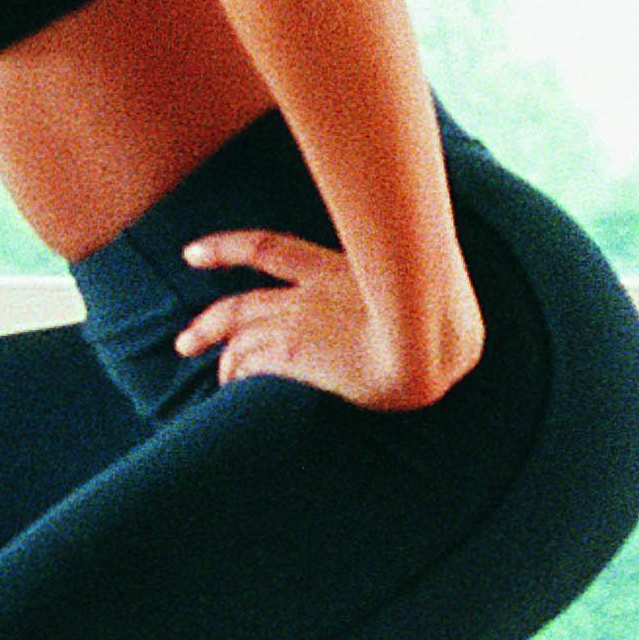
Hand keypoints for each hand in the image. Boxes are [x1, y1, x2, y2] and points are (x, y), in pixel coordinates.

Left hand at [178, 227, 482, 410]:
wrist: (425, 344)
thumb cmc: (445, 321)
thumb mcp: (436, 291)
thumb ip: (426, 287)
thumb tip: (453, 304)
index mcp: (337, 269)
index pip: (268, 247)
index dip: (226, 248)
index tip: (193, 254)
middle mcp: (306, 294)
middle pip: (240, 303)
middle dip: (208, 323)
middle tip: (185, 342)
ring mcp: (297, 323)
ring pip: (238, 336)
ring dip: (220, 357)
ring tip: (213, 376)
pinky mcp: (294, 356)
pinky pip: (249, 365)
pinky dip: (236, 376)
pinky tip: (231, 391)